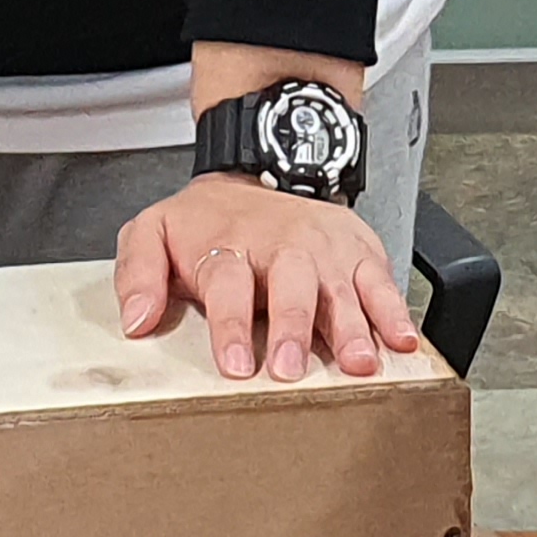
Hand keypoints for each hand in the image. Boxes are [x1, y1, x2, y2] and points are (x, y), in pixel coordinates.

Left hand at [115, 175, 418, 381]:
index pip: (229, 284)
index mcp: (229, 244)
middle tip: (291, 368)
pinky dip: (394, 310)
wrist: (256, 168)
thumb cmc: (207, 219)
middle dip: (293, 327)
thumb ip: (137, 273)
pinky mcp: (358, 250)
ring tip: (357, 363)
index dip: (232, 326)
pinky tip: (401, 339)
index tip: (235, 365)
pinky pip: (380, 280)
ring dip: (351, 327)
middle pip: (290, 284)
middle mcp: (281, 245)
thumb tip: (136, 320)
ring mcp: (324, 248)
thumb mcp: (153, 230)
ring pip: (339, 287)